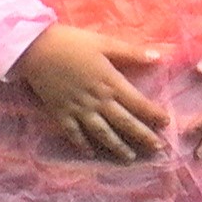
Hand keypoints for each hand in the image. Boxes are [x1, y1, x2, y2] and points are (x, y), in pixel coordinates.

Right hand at [18, 23, 169, 159]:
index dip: (153, 114)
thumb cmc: (72, 43)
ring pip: (101, 132)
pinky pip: (73, 133)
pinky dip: (82, 144)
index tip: (167, 123)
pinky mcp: (59, 112)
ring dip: (117, 146)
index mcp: (110, 82)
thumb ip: (132, 52)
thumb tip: (160, 57)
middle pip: (123, 122)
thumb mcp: (105, 43)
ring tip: (130, 158)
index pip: (138, 103)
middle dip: (142, 136)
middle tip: (157, 149)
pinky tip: (91, 154)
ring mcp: (77, 108)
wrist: (34, 49)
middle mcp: (97, 99)